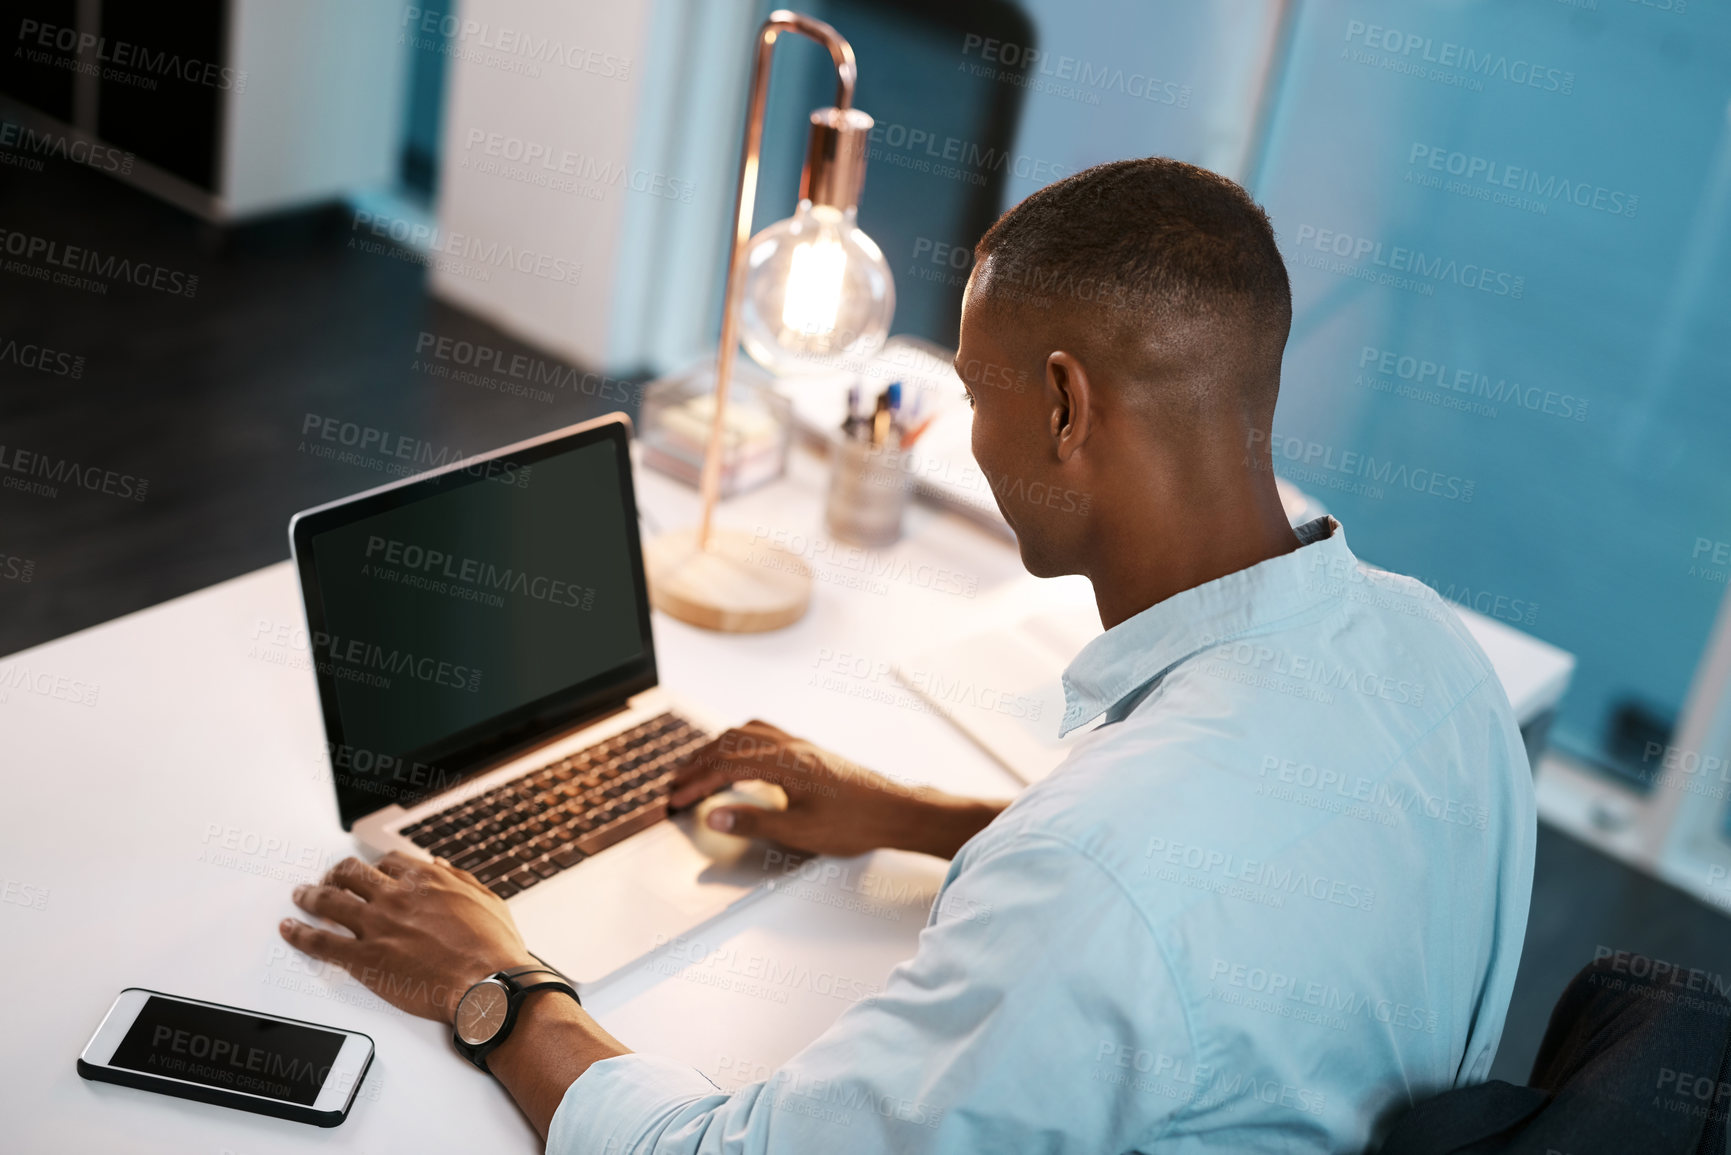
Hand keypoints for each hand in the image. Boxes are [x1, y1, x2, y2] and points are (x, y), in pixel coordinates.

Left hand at [280, 852, 537, 1022]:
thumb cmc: (493, 949)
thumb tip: (442, 867)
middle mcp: (396, 896)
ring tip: (300, 895)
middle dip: (337, 874)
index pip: (388, 862)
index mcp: (426, 880)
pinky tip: (289, 929)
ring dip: (310, 895)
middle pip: (351, 873)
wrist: (488, 985)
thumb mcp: (487, 900)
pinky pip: (321, 941)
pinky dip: (299, 933)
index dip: (375, 867)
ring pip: (329, 900)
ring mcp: (377, 926)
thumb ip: (461, 880)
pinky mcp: (364, 958)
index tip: (371, 873)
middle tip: (329, 880)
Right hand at [670, 719, 1003, 859]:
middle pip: (730, 742)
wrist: (896, 811)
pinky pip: (763, 733)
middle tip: (675, 782)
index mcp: (785, 763)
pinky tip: (737, 755)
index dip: (696, 782)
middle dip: (697, 761)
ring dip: (716, 747)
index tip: (677, 800)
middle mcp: (790, 746)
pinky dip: (738, 741)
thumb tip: (713, 815)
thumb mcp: (800, 832)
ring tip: (696, 767)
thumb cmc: (856, 822)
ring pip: (745, 733)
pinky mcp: (808, 751)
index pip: (726, 766)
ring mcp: (800, 746)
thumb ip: (753, 822)